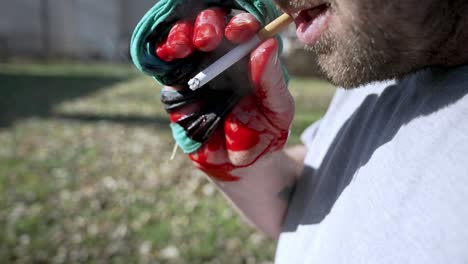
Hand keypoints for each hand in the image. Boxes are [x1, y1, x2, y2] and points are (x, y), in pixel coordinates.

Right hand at [159, 8, 294, 181]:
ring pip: (183, 39)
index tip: (238, 33)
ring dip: (179, 36)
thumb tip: (266, 45)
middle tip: (206, 40)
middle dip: (206, 25)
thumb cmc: (264, 133)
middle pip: (210, 25)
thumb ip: (272, 81)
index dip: (240, 23)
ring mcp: (196, 69)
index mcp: (249, 56)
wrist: (239, 164)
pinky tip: (166, 55)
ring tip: (181, 47)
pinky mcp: (176, 87)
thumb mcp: (277, 109)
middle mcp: (221, 56)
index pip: (244, 28)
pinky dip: (162, 55)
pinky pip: (166, 67)